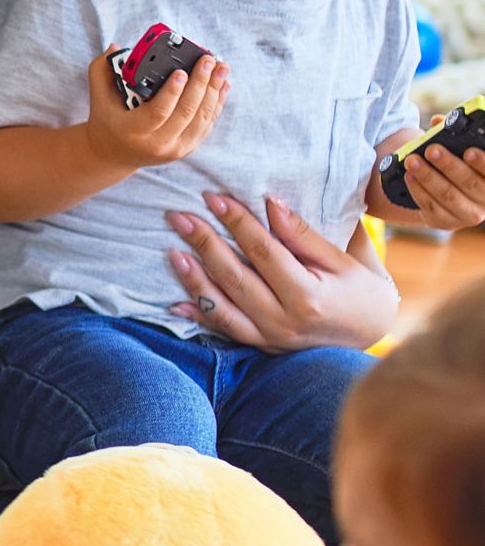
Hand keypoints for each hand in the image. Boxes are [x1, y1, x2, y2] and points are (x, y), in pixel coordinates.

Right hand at [86, 47, 228, 174]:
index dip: (172, 92)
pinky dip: (217, 104)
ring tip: (222, 68)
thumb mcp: (98, 96)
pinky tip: (223, 85)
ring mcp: (174, 149)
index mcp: (133, 130)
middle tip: (208, 61)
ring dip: (214, 91)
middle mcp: (156, 143)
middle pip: (186, 113)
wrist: (113, 155)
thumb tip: (115, 47)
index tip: (182, 72)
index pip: (158, 112)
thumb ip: (101, 70)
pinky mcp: (186, 148)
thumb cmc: (107, 120)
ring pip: (201, 119)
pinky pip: (206, 125)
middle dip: (201, 84)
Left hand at [166, 192, 398, 351]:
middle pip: (236, 278)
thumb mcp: (344, 258)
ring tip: (172, 252)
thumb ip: (304, 235)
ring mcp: (271, 339)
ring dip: (194, 280)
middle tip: (179, 216)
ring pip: (223, 308)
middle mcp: (285, 321)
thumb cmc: (362, 289)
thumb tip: (270, 203)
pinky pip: (226, 332)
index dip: (237, 222)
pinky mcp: (264, 348)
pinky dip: (200, 317)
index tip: (213, 197)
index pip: (263, 251)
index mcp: (308, 295)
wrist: (372, 334)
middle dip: (204, 244)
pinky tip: (174, 304)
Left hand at [390, 133, 484, 232]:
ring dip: (428, 176)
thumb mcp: (462, 149)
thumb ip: (455, 134)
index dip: (482, 163)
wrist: (448, 190)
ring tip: (412, 160)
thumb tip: (439, 121)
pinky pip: (431, 207)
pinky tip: (409, 176)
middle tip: (431, 149)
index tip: (469, 151)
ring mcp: (467, 215)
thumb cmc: (459, 163)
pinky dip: (418, 190)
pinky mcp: (446, 223)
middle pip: (468, 183)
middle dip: (448, 165)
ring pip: (447, 196)